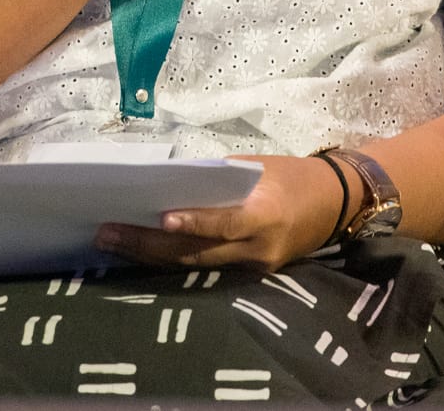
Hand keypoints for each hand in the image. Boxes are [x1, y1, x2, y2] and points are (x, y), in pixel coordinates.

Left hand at [93, 154, 343, 272]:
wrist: (336, 203)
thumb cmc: (293, 175)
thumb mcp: (258, 168)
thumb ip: (218, 182)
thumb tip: (171, 184)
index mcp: (265, 215)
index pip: (223, 223)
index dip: (192, 223)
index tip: (158, 218)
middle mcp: (258, 249)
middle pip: (196, 252)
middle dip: (148, 244)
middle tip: (107, 233)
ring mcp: (253, 268)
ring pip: (194, 264)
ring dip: (150, 255)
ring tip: (112, 243)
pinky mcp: (248, 275)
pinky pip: (205, 267)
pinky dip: (171, 258)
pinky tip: (140, 251)